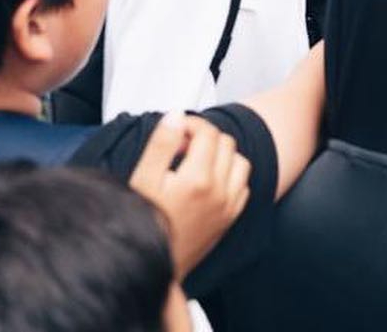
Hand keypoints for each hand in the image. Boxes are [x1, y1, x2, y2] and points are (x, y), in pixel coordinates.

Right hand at [128, 112, 250, 279]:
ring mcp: (228, 206)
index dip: (191, 125)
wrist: (154, 270)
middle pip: (225, 142)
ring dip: (221, 155)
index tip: (176, 132)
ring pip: (239, 161)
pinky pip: (243, 185)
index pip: (208, 132)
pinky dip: (231, 176)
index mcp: (198, 179)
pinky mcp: (230, 219)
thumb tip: (177, 115)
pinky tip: (210, 182)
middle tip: (181, 148)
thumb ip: (161, 144)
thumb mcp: (142, 182)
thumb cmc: (143, 226)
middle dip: (205, 138)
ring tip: (196, 163)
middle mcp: (219, 191)